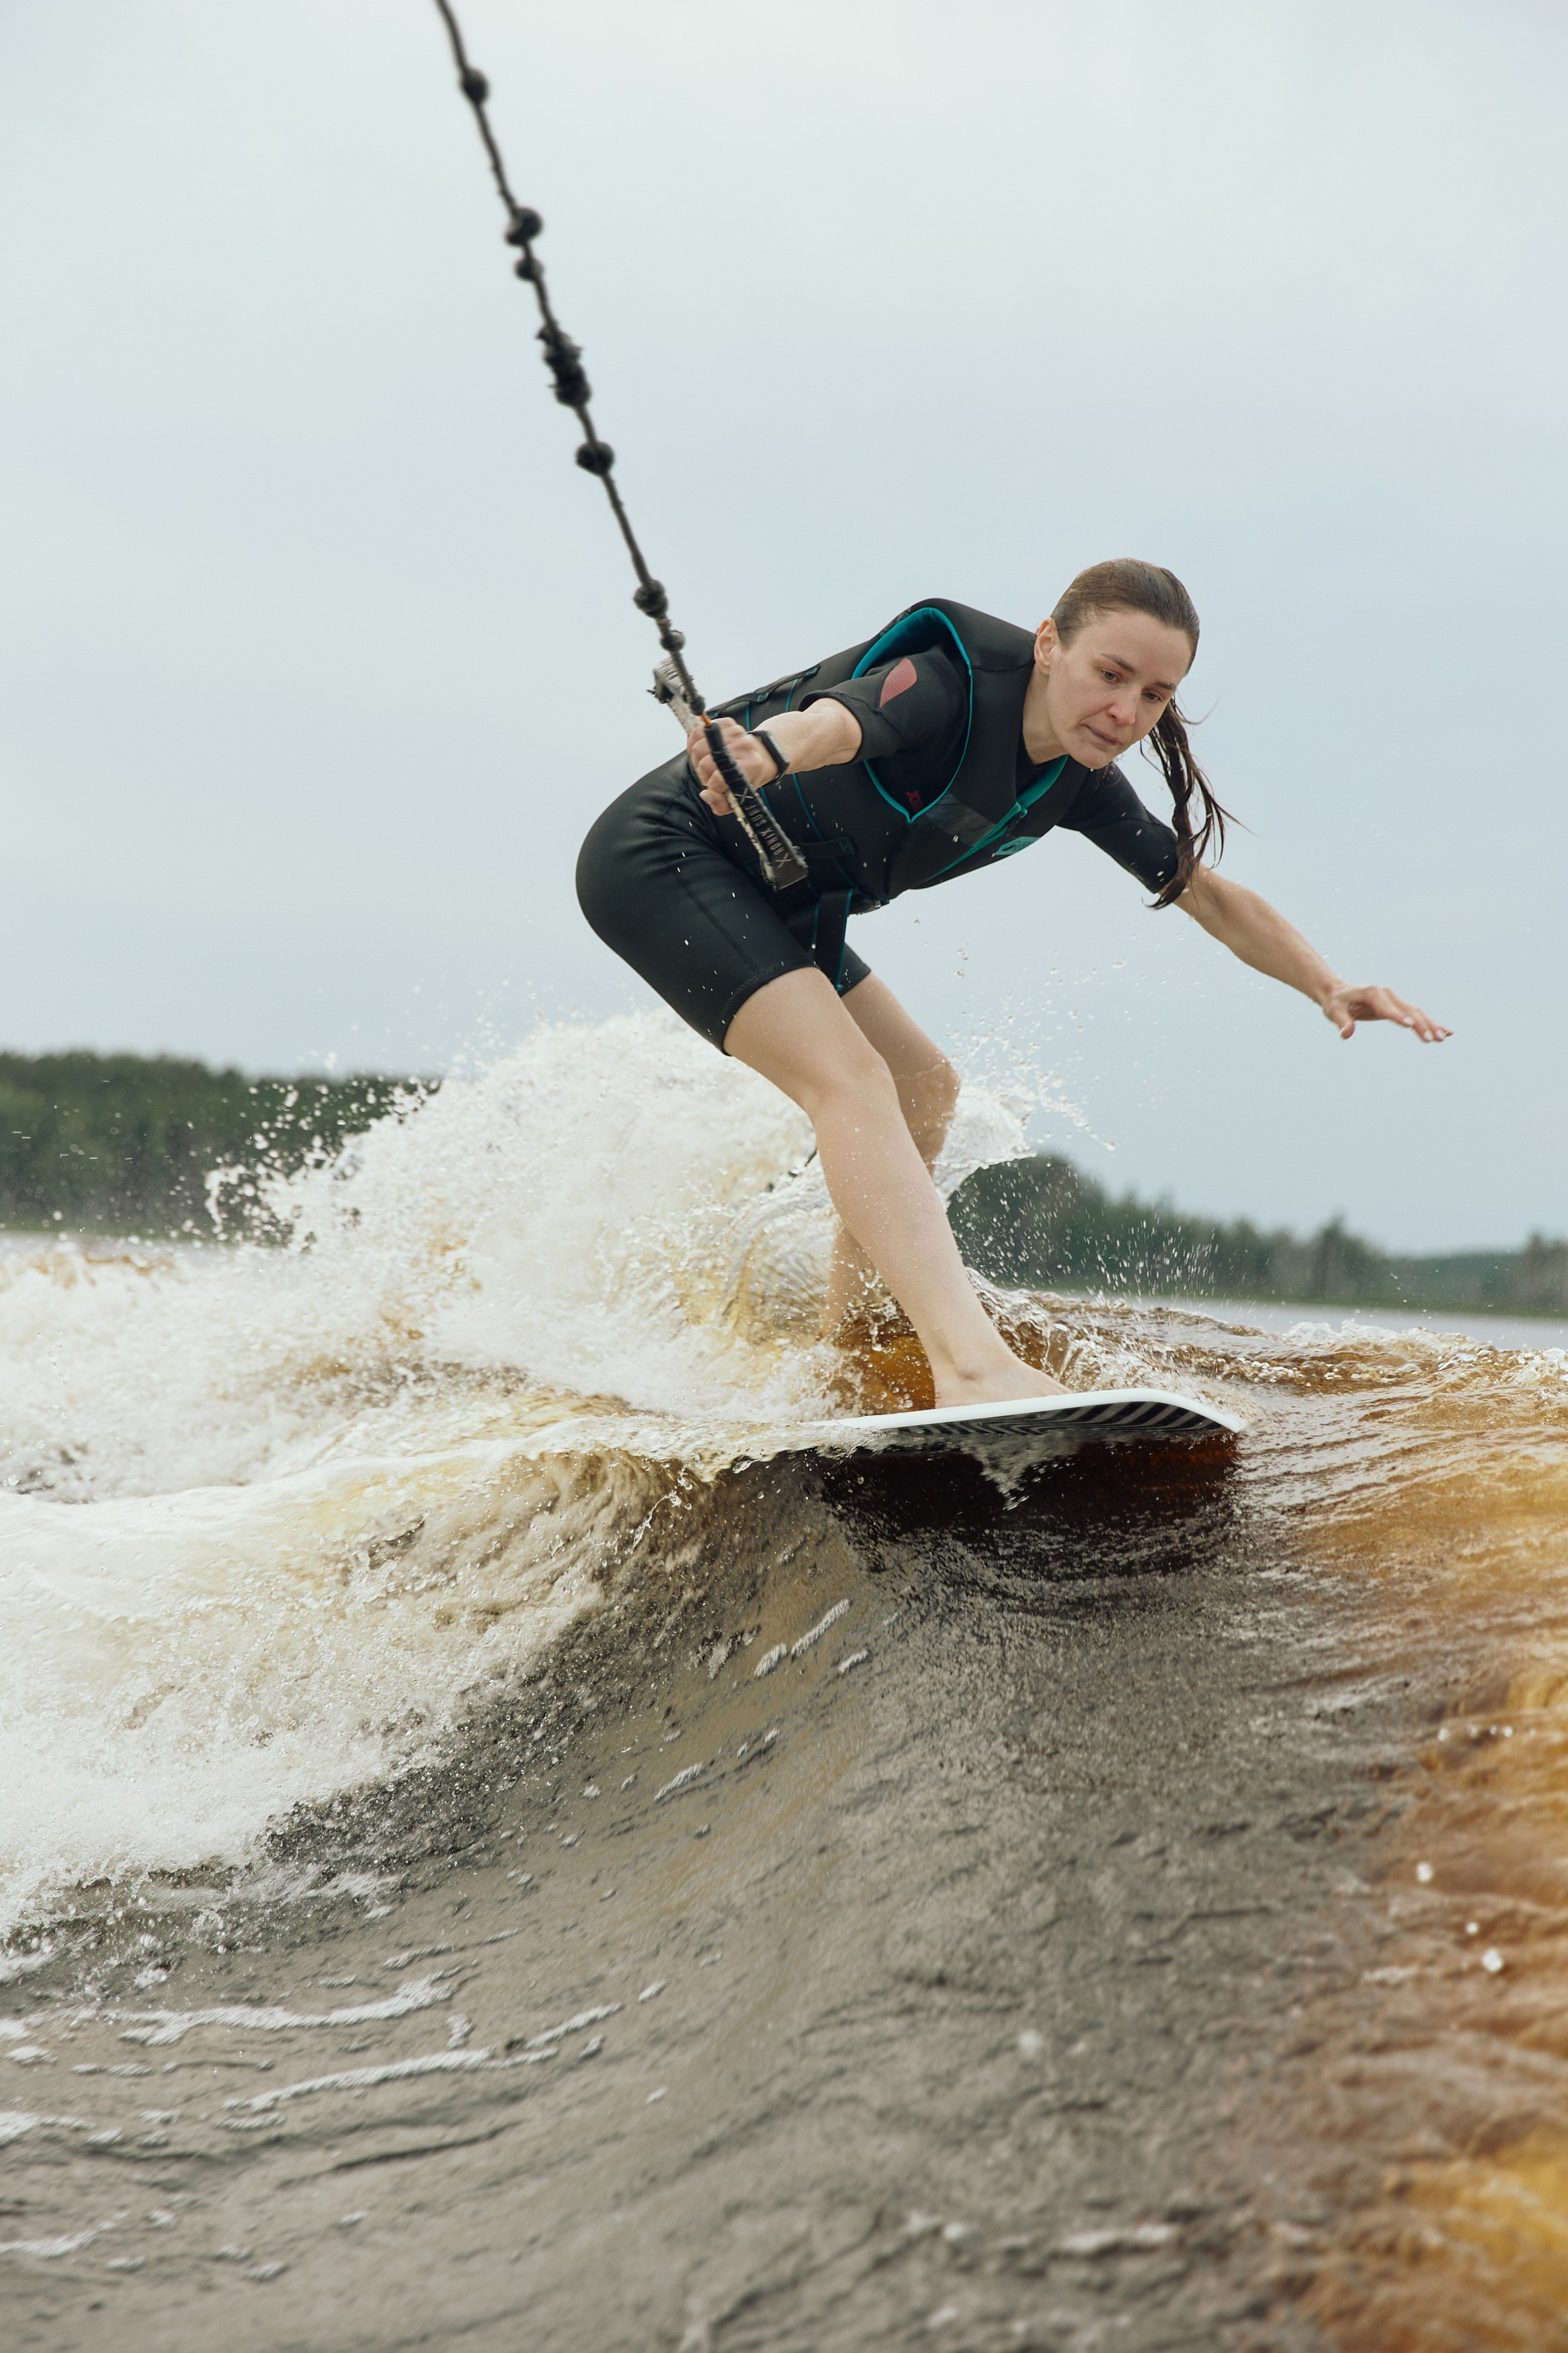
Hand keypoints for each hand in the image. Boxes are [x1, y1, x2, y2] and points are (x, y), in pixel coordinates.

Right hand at [687, 715, 778, 816]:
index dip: (712, 786)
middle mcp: (744, 745)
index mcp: (750, 765)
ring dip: (697, 760)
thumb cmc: (746, 779)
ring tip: (707, 764)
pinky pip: (697, 732)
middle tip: (710, 776)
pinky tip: (704, 752)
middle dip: (703, 775)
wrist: (760, 756)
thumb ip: (720, 803)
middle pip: (705, 764)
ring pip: (698, 748)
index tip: (715, 787)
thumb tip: (705, 794)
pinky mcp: (726, 722)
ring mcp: (735, 732)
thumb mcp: (738, 798)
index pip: (719, 778)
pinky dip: (694, 744)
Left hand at [1318, 984, 1451, 1042]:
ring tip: (1443, 1037)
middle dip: (1421, 1024)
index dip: (1397, 1016)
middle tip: (1432, 1039)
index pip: (1386, 1007)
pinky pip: (1415, 1014)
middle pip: (1408, 1009)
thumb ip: (1342, 1022)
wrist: (1338, 992)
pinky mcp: (1396, 1006)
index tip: (1410, 1026)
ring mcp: (1394, 999)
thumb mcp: (1333, 1011)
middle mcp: (1387, 994)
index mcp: (1372, 993)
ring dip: (1430, 1024)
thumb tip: (1346, 1034)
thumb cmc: (1335, 1002)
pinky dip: (1429, 1023)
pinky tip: (1444, 1032)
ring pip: (1416, 1012)